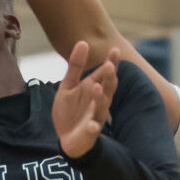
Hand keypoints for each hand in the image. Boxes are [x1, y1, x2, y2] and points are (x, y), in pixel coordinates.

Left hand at [52, 40, 118, 159]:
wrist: (66, 138)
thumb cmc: (70, 110)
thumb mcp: (69, 85)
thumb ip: (75, 66)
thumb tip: (83, 42)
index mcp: (95, 88)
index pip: (106, 74)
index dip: (111, 62)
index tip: (114, 49)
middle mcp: (99, 102)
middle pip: (108, 88)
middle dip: (108, 78)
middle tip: (108, 66)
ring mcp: (95, 117)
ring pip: (102, 107)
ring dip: (100, 98)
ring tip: (96, 87)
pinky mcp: (89, 133)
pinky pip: (93, 130)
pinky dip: (93, 128)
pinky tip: (93, 125)